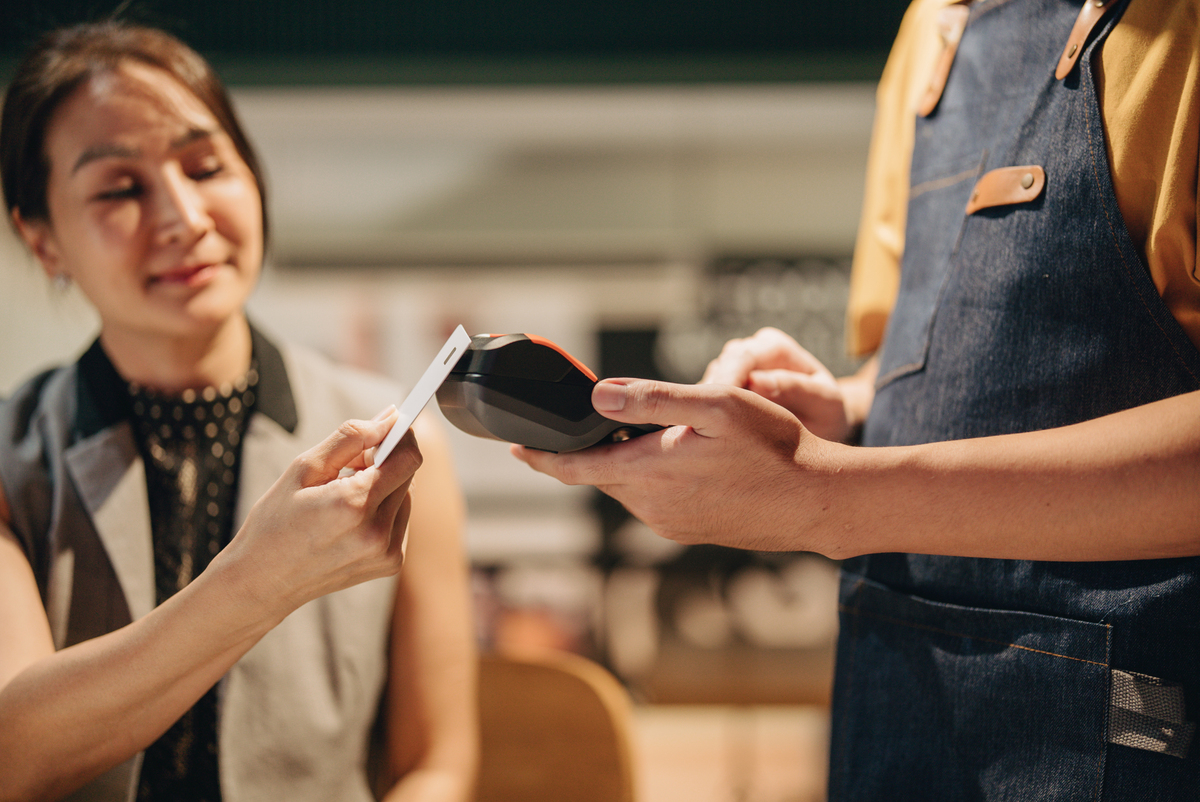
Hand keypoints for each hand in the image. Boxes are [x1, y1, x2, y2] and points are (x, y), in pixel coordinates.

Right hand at [225, 407, 420, 617]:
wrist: (263, 582)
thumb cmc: (274, 523)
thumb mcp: (303, 469)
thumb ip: (350, 438)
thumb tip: (388, 418)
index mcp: (354, 505)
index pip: (407, 458)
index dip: (402, 437)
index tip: (390, 427)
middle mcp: (377, 532)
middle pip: (407, 475)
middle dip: (386, 461)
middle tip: (350, 464)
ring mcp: (386, 552)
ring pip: (405, 496)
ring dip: (384, 486)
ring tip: (344, 495)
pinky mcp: (390, 564)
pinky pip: (400, 520)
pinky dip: (383, 510)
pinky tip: (350, 518)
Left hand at [513, 379, 844, 553]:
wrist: (817, 502)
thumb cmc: (773, 447)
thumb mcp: (714, 406)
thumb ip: (652, 400)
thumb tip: (599, 398)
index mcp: (647, 474)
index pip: (573, 468)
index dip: (541, 457)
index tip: (516, 448)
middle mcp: (651, 507)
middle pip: (602, 475)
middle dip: (595, 450)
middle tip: (608, 421)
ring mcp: (671, 524)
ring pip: (631, 487)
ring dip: (630, 463)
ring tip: (659, 436)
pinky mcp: (690, 531)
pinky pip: (656, 500)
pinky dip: (656, 478)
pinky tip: (687, 461)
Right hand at [702, 327, 854, 441]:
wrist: (820, 428)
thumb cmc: (826, 414)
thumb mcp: (825, 403)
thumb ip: (796, 389)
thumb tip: (757, 382)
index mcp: (774, 347)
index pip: (743, 357)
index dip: (727, 382)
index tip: (719, 410)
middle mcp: (749, 352)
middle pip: (719, 367)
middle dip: (710, 397)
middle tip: (704, 429)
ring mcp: (732, 371)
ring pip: (706, 384)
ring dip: (703, 409)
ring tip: (706, 437)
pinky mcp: (719, 391)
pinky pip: (702, 402)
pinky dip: (702, 418)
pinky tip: (705, 439)